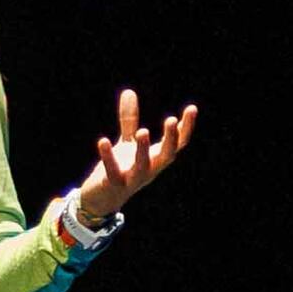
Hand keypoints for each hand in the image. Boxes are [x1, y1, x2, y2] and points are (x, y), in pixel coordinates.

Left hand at [67, 90, 197, 226]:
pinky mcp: (114, 184)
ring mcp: (133, 179)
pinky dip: (108, 157)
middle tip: (171, 120)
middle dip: (171, 139)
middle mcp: (150, 170)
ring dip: (143, 150)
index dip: (186, 127)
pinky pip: (112, 171)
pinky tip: (103, 141)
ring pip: (143, 166)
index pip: (178, 143)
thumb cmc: (119, 168)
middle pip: (167, 156)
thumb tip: (129, 91)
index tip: (191, 108)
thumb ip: (129, 119)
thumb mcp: (126, 142)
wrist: (101, 200)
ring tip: (143, 131)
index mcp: (157, 159)